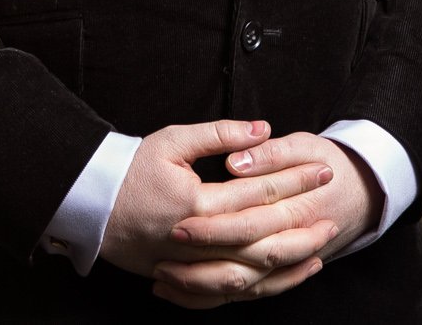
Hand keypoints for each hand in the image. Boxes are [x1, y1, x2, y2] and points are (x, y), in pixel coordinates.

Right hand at [97, 120, 339, 305]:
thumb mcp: (171, 141)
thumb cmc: (130, 169)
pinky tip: (286, 273)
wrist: (90, 207)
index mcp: (197, 202)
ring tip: (321, 242)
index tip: (321, 168)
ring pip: (255, 270)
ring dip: (292, 257)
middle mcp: (199, 239)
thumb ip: (219, 134)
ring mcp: (193, 265)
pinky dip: (264, 285)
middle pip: (266, 234)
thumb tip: (262, 129)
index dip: (294, 179)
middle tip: (331, 200)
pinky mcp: (187, 279)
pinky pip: (234, 291)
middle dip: (303, 215)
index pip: (259, 191)